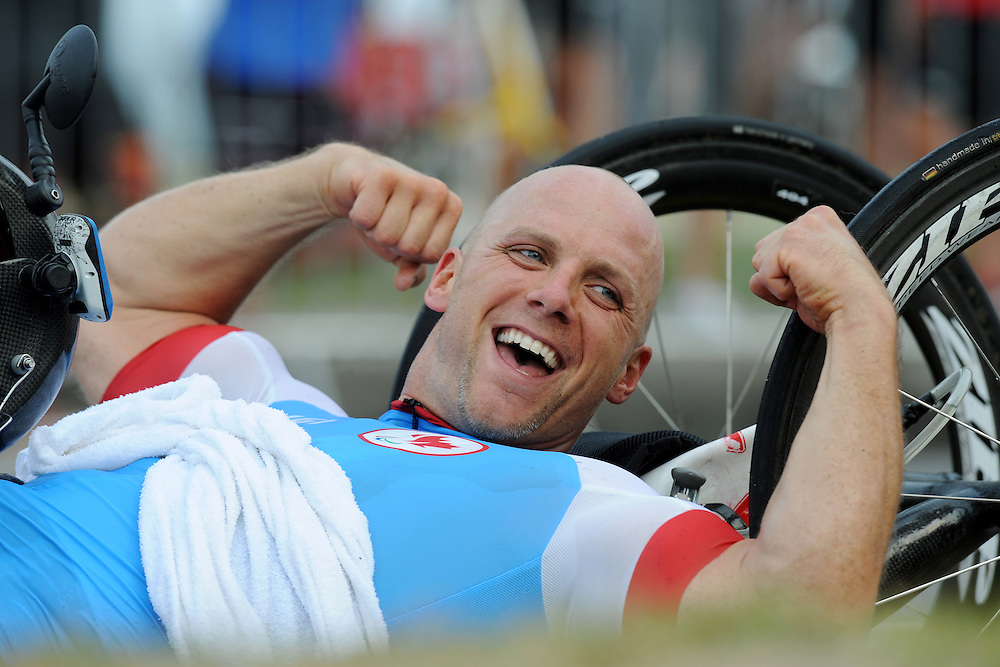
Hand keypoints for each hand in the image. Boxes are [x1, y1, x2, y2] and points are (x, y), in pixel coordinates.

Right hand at [325, 146, 462, 289]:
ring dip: (372, 229)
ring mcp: (411, 180)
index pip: (432, 255)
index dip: (410, 253)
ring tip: (376, 210)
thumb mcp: (404, 246)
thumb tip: (404, 284)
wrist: (355, 180)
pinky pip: (365, 219)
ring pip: (386, 235)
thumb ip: (412, 269)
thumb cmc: (386, 215)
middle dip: (390, 242)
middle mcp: (437, 190)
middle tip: (386, 218)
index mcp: (452, 207)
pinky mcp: (381, 175)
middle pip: (409, 247)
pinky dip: (357, 216)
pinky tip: (362, 200)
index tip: (403, 231)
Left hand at [749, 205, 890, 332]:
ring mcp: (798, 230)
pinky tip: (803, 289)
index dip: (789, 271)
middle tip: (810, 284)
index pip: (778, 245)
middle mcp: (809, 220)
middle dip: (779, 276)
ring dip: (778, 286)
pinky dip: (778, 293)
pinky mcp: (788, 246)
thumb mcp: (818, 266)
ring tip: (808, 286)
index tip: (816, 277)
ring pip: (759, 264)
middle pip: (764, 252)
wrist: (858, 309)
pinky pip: (761, 278)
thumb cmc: (845, 296)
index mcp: (820, 221)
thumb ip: (796, 256)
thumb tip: (762, 267)